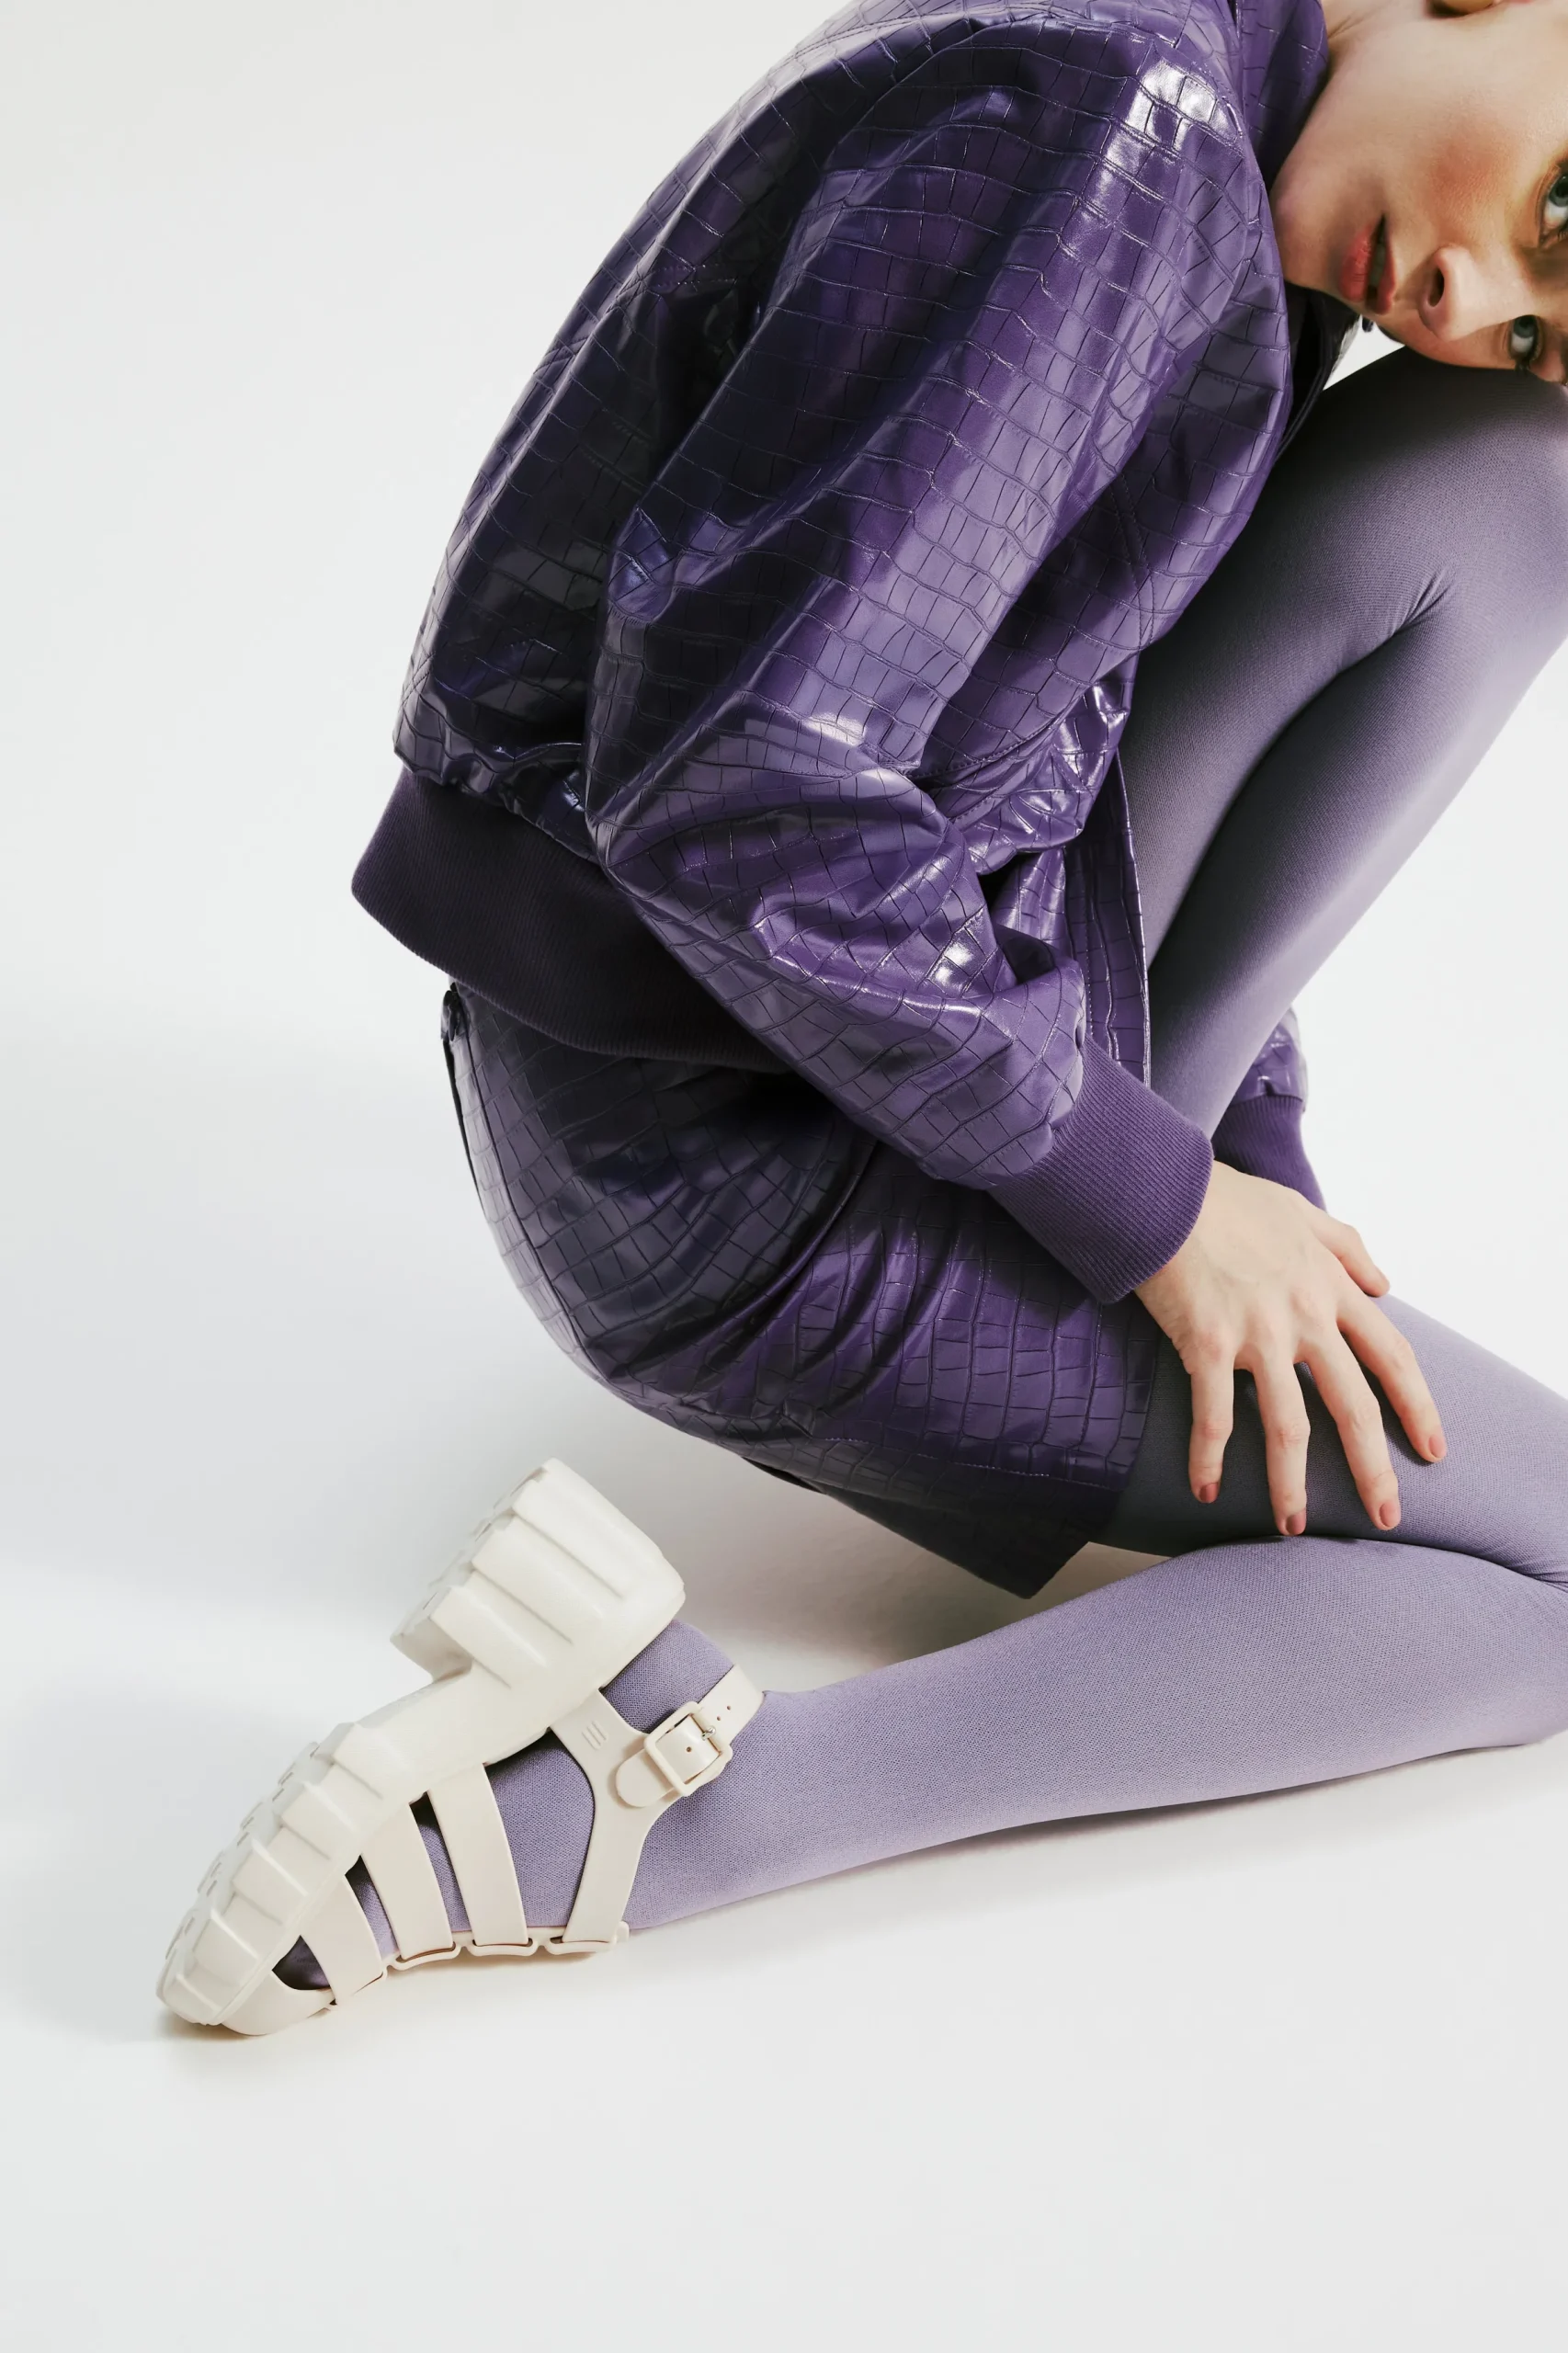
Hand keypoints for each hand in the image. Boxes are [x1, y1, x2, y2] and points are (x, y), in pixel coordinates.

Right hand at [1134, 1162, 1445, 1534]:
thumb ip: (1349, 1247)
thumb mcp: (1301, 1211)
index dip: (1417, 1407)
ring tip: (1293, 1525)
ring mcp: (1258, 1334)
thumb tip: (1385, 1283)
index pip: (1393, 1357)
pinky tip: (1206, 1488)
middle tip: (1384, 1515)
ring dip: (1290, 1484)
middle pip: (1353, 1406)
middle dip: (1373, 1467)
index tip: (1432, 1449)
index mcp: (1332, 1288)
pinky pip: (1214, 1415)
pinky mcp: (1207, 1343)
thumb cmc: (1226, 1198)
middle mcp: (1305, 1317)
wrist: (1164, 1187)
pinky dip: (1209, 1457)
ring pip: (1288, 1425)